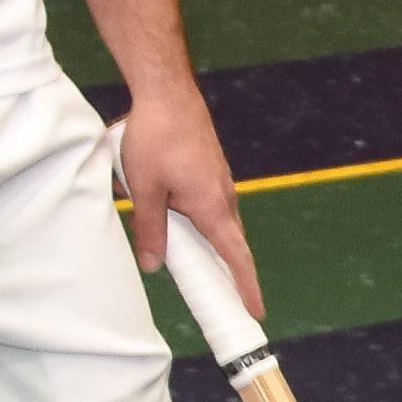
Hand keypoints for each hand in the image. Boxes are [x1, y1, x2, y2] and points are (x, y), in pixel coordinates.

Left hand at [118, 80, 255, 310]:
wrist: (166, 91)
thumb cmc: (156, 137)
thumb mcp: (145, 189)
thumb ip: (151, 229)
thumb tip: (153, 265)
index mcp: (212, 206)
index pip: (237, 255)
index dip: (246, 285)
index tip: (256, 310)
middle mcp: (223, 195)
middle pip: (230, 242)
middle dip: (226, 270)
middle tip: (220, 297)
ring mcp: (218, 179)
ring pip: (216, 221)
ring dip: (204, 239)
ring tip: (184, 254)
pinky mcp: (209, 168)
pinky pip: (208, 202)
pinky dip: (196, 217)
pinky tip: (169, 209)